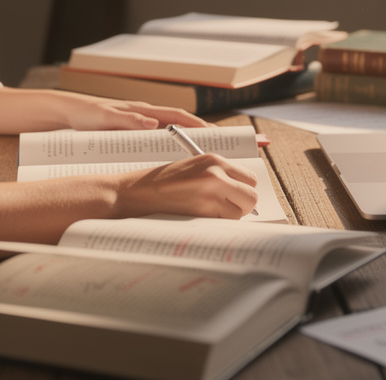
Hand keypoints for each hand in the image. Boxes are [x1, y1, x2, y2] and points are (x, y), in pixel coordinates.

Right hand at [0, 87, 210, 134]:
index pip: (180, 123)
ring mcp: (128, 112)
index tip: (219, 139)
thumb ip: (144, 144)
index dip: (199, 129)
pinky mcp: (110, 114)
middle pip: (176, 116)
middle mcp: (143, 112)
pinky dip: (139, 120)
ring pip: (158, 114)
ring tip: (198, 130)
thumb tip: (165, 162)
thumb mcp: (125, 138)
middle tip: (217, 136)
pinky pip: (127, 117)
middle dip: (197, 125)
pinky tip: (151, 124)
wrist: (71, 112)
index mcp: (148, 120)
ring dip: (178, 121)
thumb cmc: (99, 127)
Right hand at [115, 154, 259, 218]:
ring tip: (208, 213)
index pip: (250, 178)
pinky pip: (223, 224)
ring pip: (240, 213)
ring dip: (229, 217)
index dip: (243, 189)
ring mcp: (210, 194)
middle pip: (251, 196)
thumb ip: (217, 175)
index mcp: (214, 160)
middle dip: (242, 205)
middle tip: (225, 208)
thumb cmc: (160, 182)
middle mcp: (216, 174)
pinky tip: (199, 218)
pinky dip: (216, 225)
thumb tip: (240, 193)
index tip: (235, 196)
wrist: (134, 193)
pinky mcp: (201, 213)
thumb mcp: (192, 168)